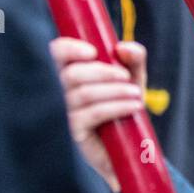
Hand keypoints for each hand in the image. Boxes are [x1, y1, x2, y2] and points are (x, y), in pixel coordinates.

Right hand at [49, 37, 146, 192]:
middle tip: (125, 76)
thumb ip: (133, 59)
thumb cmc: (126, 104)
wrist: (131, 145)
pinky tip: (134, 106)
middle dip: (102, 72)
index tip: (92, 51)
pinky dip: (117, 107)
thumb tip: (123, 47)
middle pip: (70, 74)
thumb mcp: (134, 78)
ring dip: (115, 90)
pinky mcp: (75, 132)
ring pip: (83, 94)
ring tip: (137, 94)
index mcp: (73, 72)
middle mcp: (64, 92)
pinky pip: (92, 114)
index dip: (68, 49)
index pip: (57, 54)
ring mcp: (67, 113)